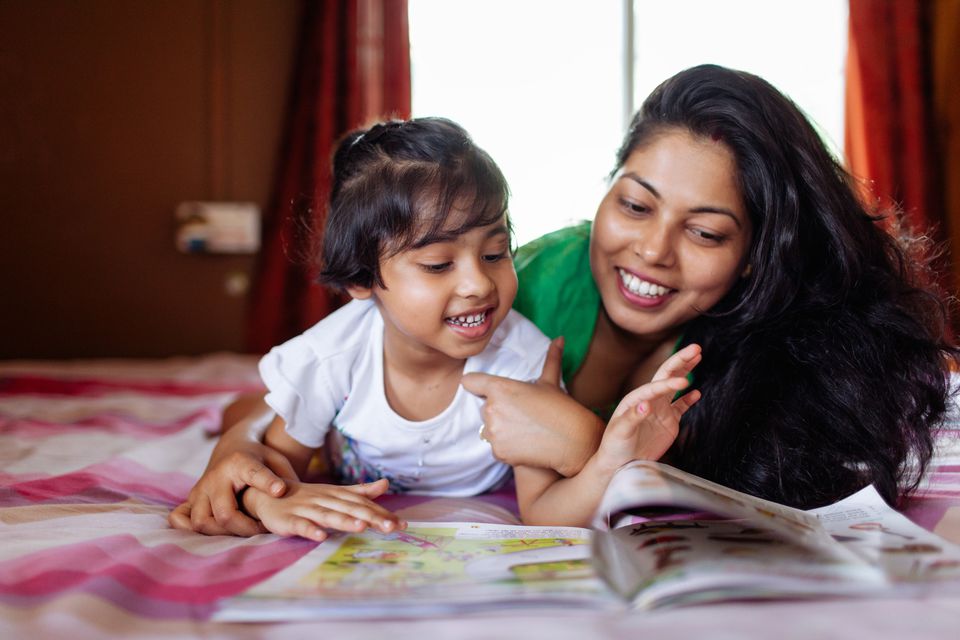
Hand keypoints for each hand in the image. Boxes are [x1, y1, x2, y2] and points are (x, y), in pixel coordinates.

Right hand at [168, 416, 295, 535]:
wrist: (232, 447)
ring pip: (201, 522)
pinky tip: (212, 532)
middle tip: (263, 528)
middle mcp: (215, 476)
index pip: (253, 473)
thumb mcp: (276, 459)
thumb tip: (288, 498)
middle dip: (245, 528)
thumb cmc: (259, 458)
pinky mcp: (191, 499)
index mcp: (240, 462)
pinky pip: (180, 519)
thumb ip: (285, 477)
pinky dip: (189, 530)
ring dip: (222, 534)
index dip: (266, 482)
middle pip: (224, 513)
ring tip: (243, 530)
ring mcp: (200, 489)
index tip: (280, 490)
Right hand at [244, 478, 405, 541]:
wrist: (268, 494)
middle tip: (392, 527)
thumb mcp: (335, 493)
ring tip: (362, 527)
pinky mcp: (288, 520)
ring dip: (345, 521)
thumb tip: (386, 483)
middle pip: (350, 508)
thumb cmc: (307, 497)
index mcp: (337, 495)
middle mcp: (324, 500)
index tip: (402, 524)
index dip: (382, 513)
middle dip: (371, 517)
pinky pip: (300, 525)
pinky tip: (320, 537)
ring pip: (328, 515)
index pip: (363, 504)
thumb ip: (360, 491)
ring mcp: (306, 509)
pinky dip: (310, 530)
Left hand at [462, 337, 603, 476]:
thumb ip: (551, 359)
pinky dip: (508, 447)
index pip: (470, 382)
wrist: (573, 442)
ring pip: (489, 429)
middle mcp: (491, 409)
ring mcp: (493, 433)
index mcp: (499, 389)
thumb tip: (560, 338)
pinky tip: (526, 444)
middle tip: (522, 414)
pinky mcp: (498, 452)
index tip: (480, 388)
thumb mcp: (551, 382)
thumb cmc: (561, 409)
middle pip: (484, 408)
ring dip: (501, 430)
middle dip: (498, 411)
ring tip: (525, 430)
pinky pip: (496, 447)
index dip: (476, 385)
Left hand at [594, 343, 701, 471]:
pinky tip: (697, 392)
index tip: (683, 382)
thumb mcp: (620, 432)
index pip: (654, 386)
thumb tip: (645, 404)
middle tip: (696, 348)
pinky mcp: (668, 422)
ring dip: (686, 371)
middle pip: (666, 376)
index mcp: (635, 399)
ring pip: (675, 387)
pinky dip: (689, 399)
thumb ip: (632, 418)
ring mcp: (659, 410)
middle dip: (681, 361)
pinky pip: (681, 407)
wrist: (618, 465)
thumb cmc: (614, 447)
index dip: (669, 383)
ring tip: (698, 355)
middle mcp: (648, 400)